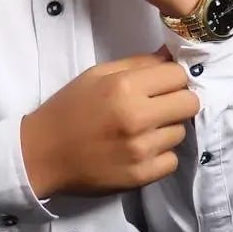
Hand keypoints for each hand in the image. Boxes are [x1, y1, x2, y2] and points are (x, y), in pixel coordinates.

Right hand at [20, 45, 198, 197]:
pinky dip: (160, 155)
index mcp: (123, 87)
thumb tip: (172, 55)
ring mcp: (141, 150)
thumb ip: (137, 64)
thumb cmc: (68, 109)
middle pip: (190, 103)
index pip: (178, 75)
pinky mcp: (142, 176)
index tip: (162, 84)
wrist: (42, 154)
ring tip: (142, 130)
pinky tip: (140, 150)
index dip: (173, 77)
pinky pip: (172, 160)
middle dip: (178, 101)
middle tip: (159, 105)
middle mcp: (137, 117)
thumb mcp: (96, 75)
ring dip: (167, 128)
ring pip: (181, 132)